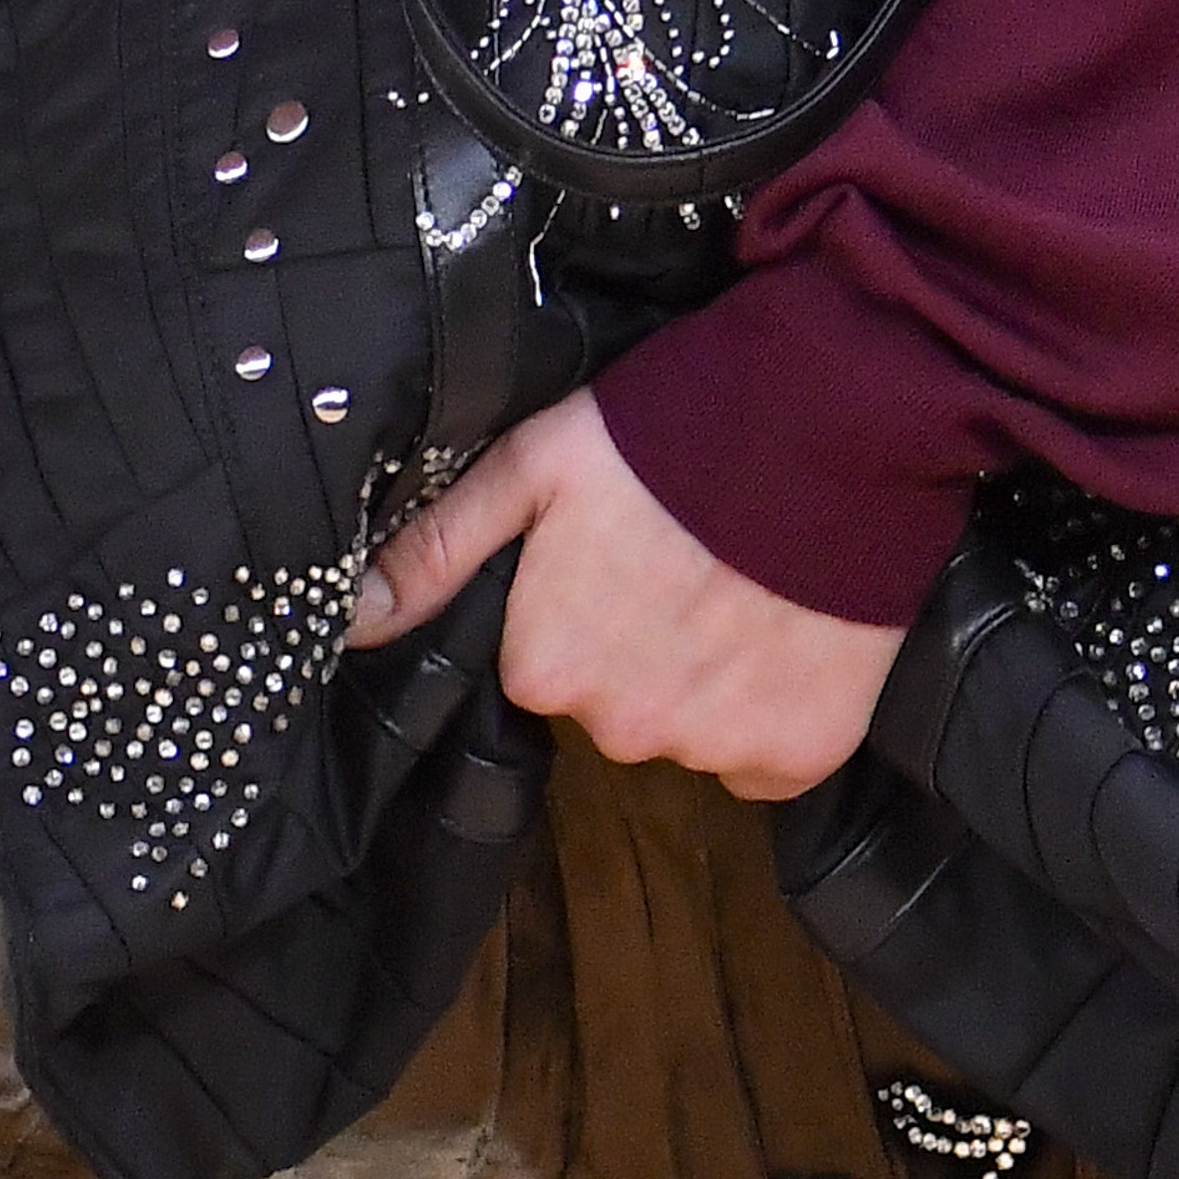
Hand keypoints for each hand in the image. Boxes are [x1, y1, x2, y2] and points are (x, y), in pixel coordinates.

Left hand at [347, 389, 904, 802]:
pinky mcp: (802, 756)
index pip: (545, 667)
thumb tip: (351, 623)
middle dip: (642, 647)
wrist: (827, 422)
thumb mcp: (534, 467)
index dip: (582, 606)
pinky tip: (787, 630)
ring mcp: (718, 751)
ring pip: (693, 729)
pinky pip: (767, 755)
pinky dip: (776, 705)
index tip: (619, 554)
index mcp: (547, 668)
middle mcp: (624, 730)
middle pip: (619, 706)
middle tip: (682, 560)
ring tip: (742, 582)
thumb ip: (438, 551)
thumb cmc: (669, 432)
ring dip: (710, 676)